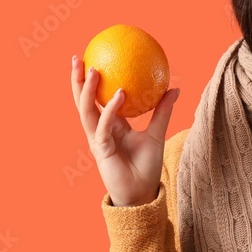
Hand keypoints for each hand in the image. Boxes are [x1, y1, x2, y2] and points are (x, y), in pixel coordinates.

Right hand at [70, 54, 179, 206]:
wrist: (142, 193)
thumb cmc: (147, 166)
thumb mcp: (157, 133)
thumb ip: (162, 111)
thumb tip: (175, 88)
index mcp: (110, 125)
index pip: (95, 99)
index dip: (90, 81)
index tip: (92, 58)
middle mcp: (99, 130)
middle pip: (82, 101)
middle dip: (77, 80)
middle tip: (79, 57)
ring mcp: (97, 139)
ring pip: (86, 111)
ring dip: (88, 90)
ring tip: (94, 70)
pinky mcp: (101, 149)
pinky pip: (104, 126)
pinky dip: (111, 110)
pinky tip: (119, 94)